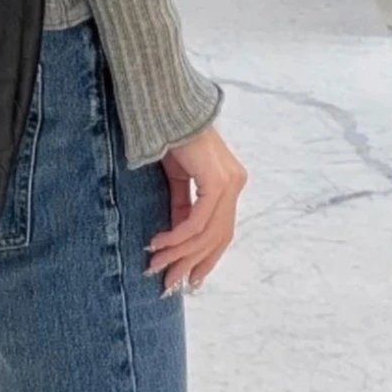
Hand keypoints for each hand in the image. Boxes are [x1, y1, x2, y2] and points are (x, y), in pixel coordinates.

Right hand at [147, 128, 246, 293]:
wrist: (169, 106)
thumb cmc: (171, 136)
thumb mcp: (178, 179)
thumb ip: (182, 207)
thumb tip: (176, 241)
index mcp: (230, 183)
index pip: (222, 231)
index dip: (206, 259)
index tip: (188, 281)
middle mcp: (236, 184)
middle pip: (217, 238)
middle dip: (191, 264)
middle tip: (168, 284)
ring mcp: (230, 183)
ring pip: (207, 234)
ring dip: (179, 254)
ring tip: (156, 266)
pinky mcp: (217, 182)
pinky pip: (197, 221)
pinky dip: (177, 237)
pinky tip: (158, 244)